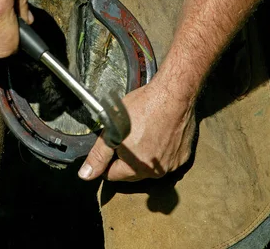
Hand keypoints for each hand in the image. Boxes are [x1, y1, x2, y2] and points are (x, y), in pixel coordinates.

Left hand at [78, 80, 195, 181]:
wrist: (173, 94)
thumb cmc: (143, 107)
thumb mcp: (113, 128)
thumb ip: (99, 154)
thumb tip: (86, 175)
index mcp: (137, 168)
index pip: (113, 175)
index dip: (106, 162)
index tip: (109, 148)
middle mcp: (157, 172)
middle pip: (133, 173)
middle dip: (126, 160)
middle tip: (125, 137)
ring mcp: (173, 164)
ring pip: (151, 166)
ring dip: (145, 155)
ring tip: (143, 133)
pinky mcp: (184, 154)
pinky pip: (168, 158)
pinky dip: (162, 150)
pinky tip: (159, 133)